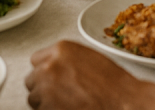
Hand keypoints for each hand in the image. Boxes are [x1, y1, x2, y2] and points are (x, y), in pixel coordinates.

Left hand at [25, 41, 154, 109]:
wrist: (122, 100)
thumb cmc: (112, 82)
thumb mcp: (87, 57)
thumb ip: (64, 59)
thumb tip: (51, 67)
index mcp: (60, 49)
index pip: (36, 59)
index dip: (45, 70)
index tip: (51, 78)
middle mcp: (50, 66)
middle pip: (32, 79)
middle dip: (42, 87)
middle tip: (60, 94)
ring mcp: (47, 88)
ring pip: (34, 98)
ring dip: (45, 102)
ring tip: (66, 103)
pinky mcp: (48, 107)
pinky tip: (67, 108)